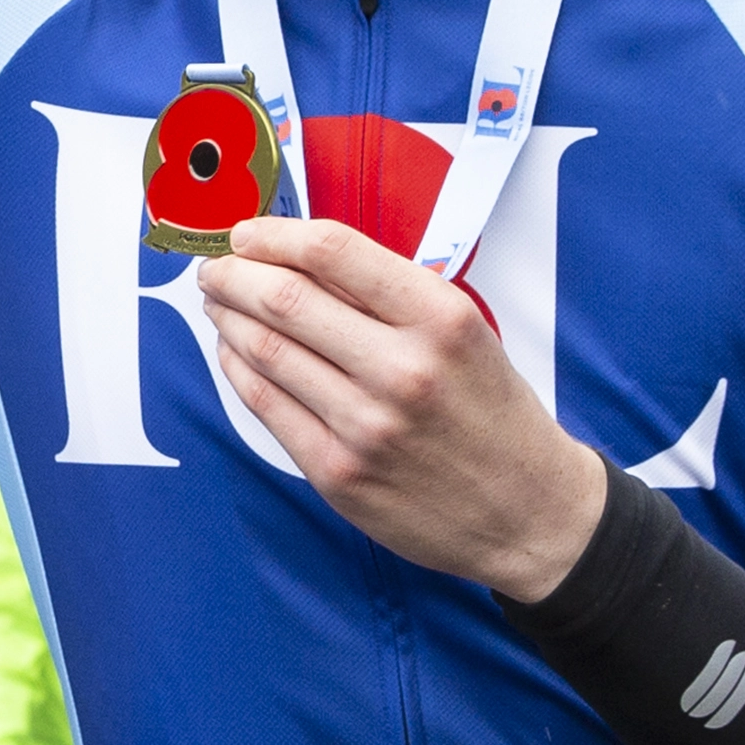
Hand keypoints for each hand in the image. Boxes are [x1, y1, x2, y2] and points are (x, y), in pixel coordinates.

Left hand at [193, 216, 617, 597]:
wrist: (528, 512)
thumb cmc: (492, 415)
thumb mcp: (467, 333)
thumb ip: (391, 297)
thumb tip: (301, 258)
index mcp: (440, 319)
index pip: (334, 252)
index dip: (274, 234)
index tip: (247, 232)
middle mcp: (403, 369)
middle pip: (286, 299)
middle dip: (234, 274)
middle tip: (216, 268)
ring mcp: (366, 425)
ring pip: (266, 351)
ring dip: (228, 319)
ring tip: (219, 304)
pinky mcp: (338, 473)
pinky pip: (266, 407)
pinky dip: (238, 370)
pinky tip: (234, 354)